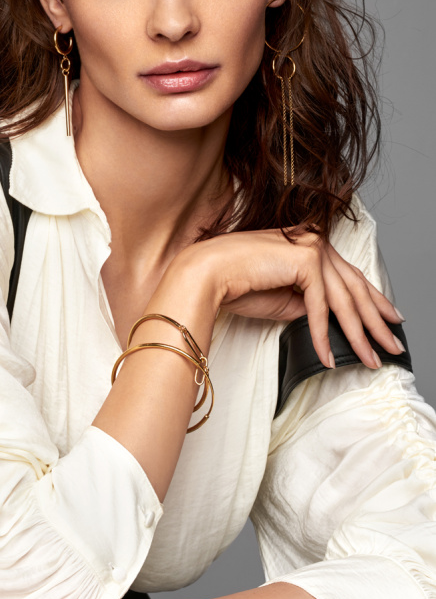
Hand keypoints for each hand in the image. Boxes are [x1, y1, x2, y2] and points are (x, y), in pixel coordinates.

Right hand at [174, 229, 403, 370]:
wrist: (206, 275)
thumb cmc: (235, 285)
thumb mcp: (283, 299)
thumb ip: (309, 303)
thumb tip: (329, 319)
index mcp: (307, 242)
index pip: (348, 274)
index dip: (372, 299)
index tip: (388, 319)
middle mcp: (313, 239)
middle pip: (355, 285)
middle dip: (376, 320)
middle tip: (392, 345)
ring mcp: (311, 245)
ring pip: (345, 298)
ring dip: (359, 333)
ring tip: (369, 359)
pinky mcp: (305, 259)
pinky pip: (322, 305)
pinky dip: (324, 334)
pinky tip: (327, 356)